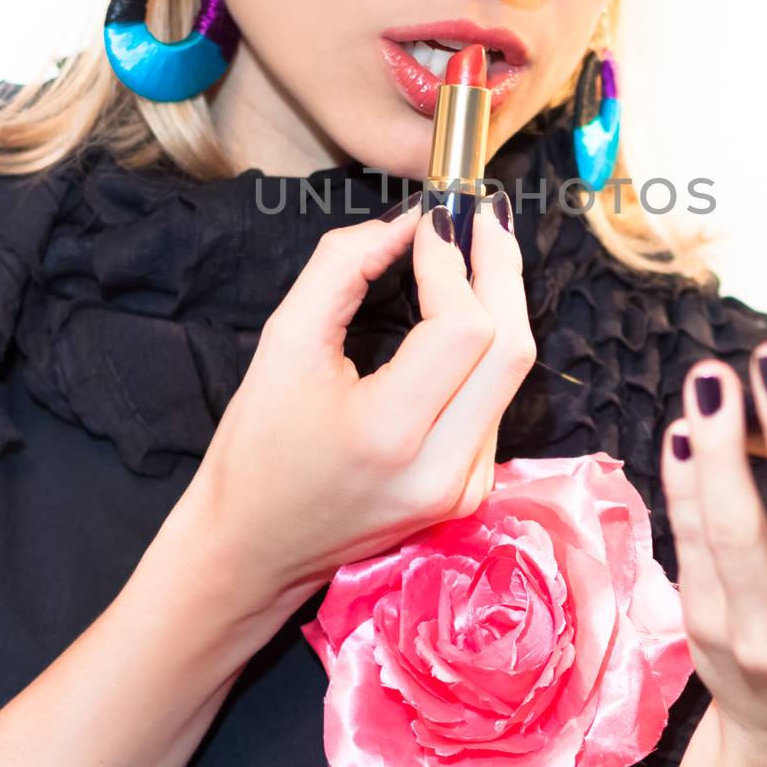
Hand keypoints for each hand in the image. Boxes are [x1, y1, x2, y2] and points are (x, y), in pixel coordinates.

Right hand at [182, 195, 535, 613]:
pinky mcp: (471, 491)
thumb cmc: (256, 449)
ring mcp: (465, 487)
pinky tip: (465, 310)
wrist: (254, 550)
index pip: (463, 328)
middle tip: (480, 215)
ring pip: (512, 372)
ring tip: (473, 249)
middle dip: (502, 269)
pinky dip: (488, 346)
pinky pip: (496, 401)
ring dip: (499, 302)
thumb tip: (405, 222)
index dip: (454, 262)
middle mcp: (444, 469)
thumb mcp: (282, 344)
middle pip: (513, 347)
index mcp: (391, 434)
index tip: (432, 219)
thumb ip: (342, 268)